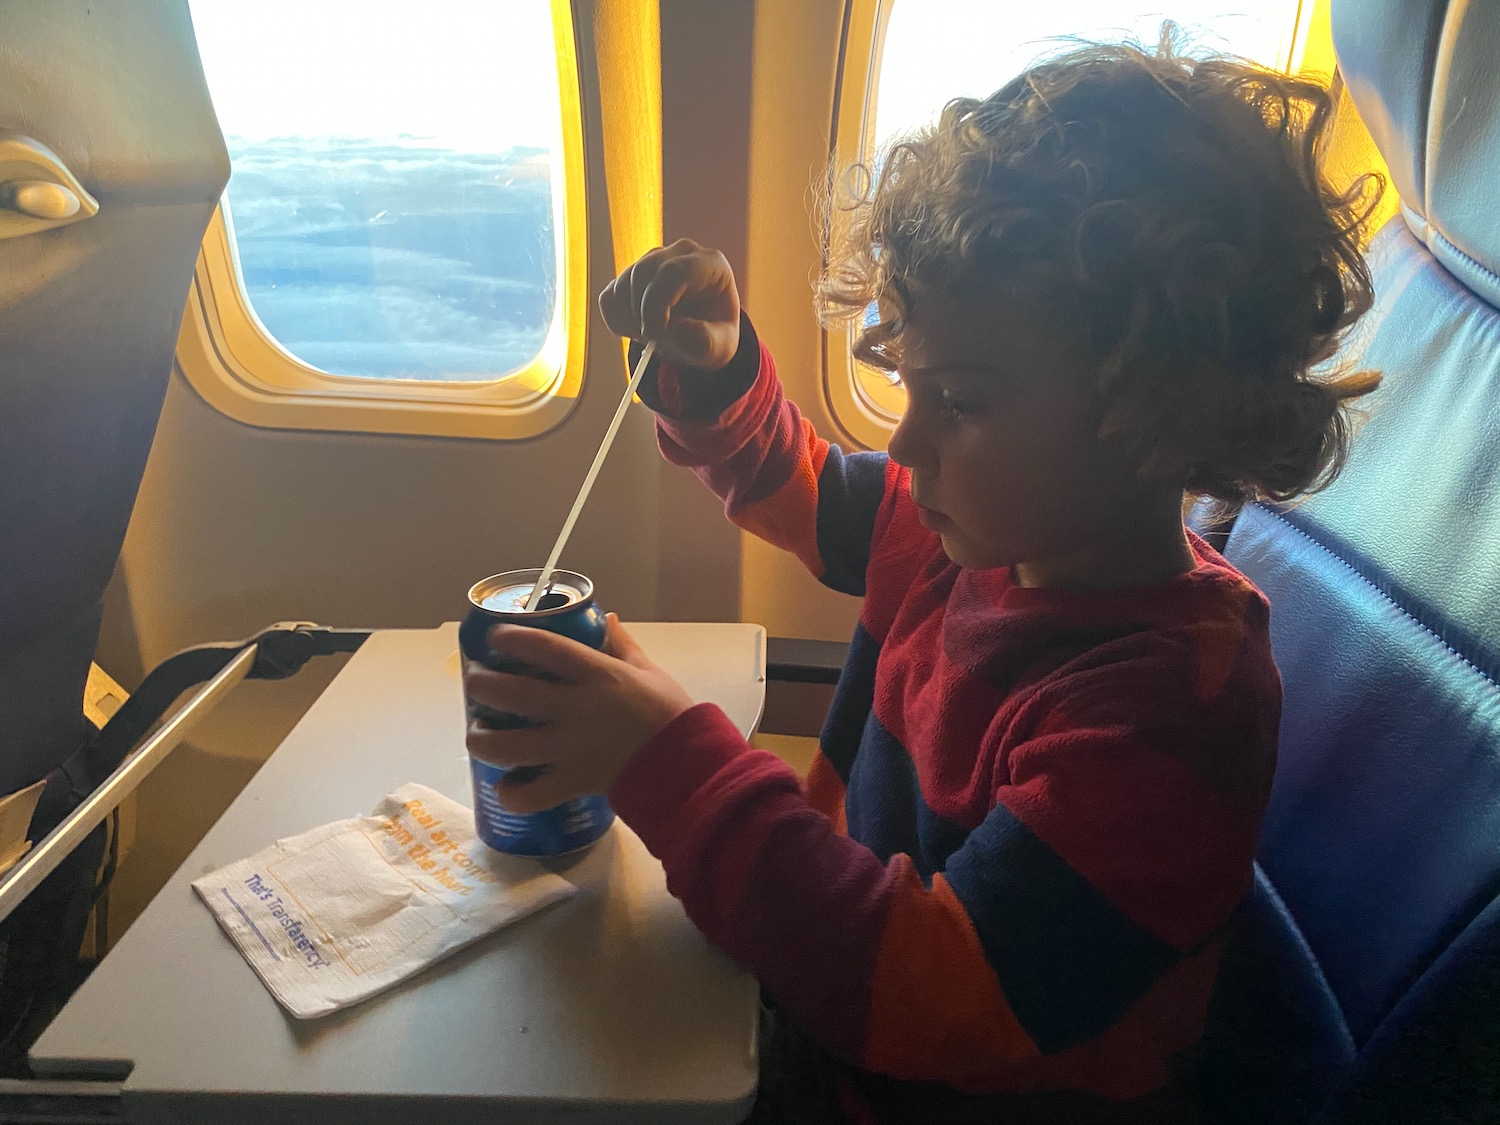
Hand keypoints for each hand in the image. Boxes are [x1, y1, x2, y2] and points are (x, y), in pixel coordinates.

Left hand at [463, 615, 694, 813]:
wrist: (687, 765)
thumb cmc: (670, 713)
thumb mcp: (649, 671)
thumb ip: (623, 645)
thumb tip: (606, 618)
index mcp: (596, 675)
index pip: (544, 647)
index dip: (513, 638)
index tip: (495, 636)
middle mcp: (574, 708)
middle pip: (511, 693)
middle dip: (482, 684)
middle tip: (475, 682)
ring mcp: (569, 748)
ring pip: (507, 745)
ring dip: (481, 739)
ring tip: (477, 733)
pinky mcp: (572, 782)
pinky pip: (531, 794)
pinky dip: (512, 793)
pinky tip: (505, 786)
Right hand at [598, 239, 740, 369]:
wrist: (700, 335)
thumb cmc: (714, 336)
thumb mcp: (719, 346)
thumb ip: (701, 340)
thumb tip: (667, 329)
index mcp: (710, 264)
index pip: (675, 271)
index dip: (657, 304)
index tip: (654, 334)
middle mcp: (681, 253)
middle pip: (643, 272)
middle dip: (641, 313)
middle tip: (651, 341)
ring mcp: (653, 260)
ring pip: (623, 284)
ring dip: (629, 319)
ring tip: (650, 337)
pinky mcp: (631, 274)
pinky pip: (609, 296)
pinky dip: (616, 320)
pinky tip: (636, 330)